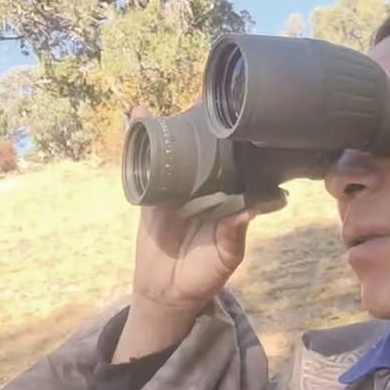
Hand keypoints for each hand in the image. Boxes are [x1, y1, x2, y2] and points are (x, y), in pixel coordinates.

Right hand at [112, 107, 277, 361]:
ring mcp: (176, 185)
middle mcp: (203, 184)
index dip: (234, 134)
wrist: (167, 293)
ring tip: (172, 101)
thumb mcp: (227, 255)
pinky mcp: (151, 191)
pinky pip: (145, 163)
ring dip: (170, 124)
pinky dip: (139, 138)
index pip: (233, 156)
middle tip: (204, 96)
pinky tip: (137, 115)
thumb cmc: (204, 273)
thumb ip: (236, 232)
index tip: (238, 110)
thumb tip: (252, 208)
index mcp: (226, 193)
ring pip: (174, 148)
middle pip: (203, 145)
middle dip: (202, 121)